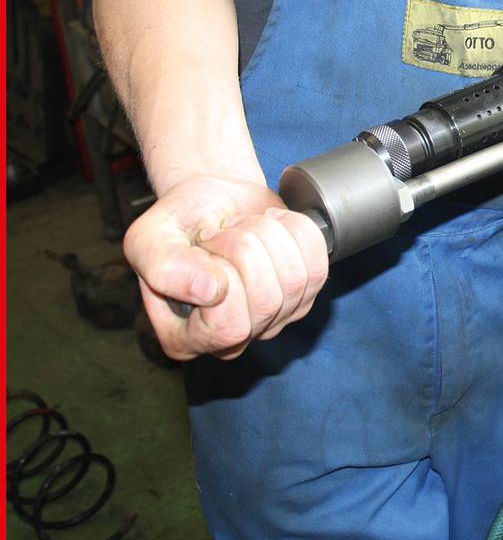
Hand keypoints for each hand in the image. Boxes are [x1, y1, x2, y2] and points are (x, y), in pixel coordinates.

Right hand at [123, 174, 328, 360]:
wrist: (212, 200)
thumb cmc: (179, 222)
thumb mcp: (148, 238)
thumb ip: (163, 268)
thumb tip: (209, 290)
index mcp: (185, 338)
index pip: (228, 327)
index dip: (225, 275)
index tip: (204, 244)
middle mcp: (232, 340)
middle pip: (267, 301)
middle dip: (247, 245)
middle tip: (225, 228)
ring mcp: (273, 320)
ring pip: (296, 280)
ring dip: (270, 234)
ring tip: (245, 225)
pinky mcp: (303, 295)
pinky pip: (318, 264)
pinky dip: (296, 230)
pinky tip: (272, 225)